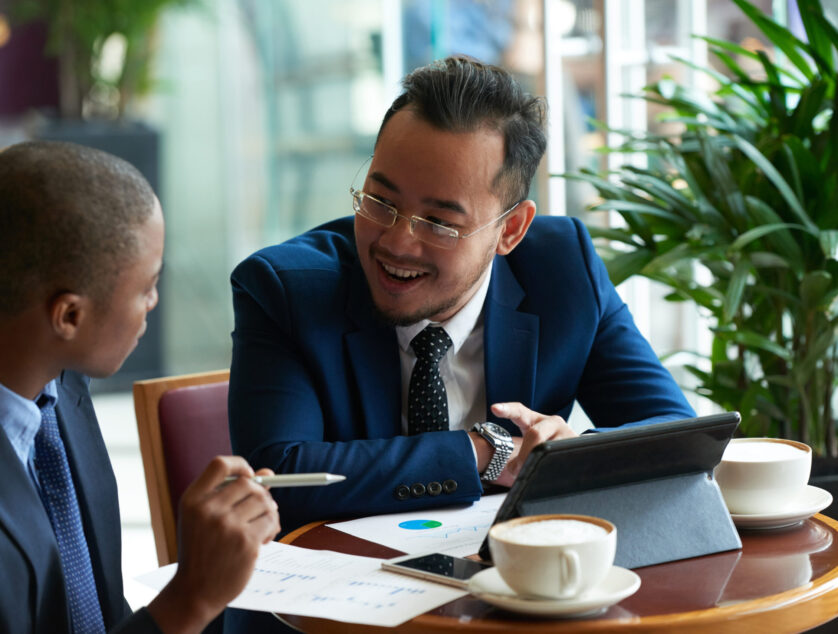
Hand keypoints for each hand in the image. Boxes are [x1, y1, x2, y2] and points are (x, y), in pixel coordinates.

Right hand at [147, 456, 279, 633]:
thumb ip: (230, 494)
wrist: (193, 592)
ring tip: (262, 527)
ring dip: (269, 512)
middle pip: (249, 484)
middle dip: (260, 494)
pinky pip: (271, 521)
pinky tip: (263, 539)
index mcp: (192, 500)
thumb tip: (267, 473)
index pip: (220, 464)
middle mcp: (208, 510)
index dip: (240, 465)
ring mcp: (227, 526)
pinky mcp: (245, 542)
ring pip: (264, 502)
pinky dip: (272, 528)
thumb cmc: (201, 552)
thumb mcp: (203, 519)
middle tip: (260, 510)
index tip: (249, 476)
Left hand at [490, 402, 576, 487]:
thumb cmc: (550, 447)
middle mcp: (553, 422)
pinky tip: (552, 469)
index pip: (520, 411)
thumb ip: (520, 453)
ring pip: (548, 448)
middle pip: (535, 434)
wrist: (579, 451)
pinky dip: (552, 467)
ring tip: (538, 472)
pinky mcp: (579, 444)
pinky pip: (561, 457)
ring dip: (538, 463)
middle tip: (519, 468)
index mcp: (537, 420)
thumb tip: (514, 470)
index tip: (495, 408)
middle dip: (525, 454)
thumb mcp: (533, 445)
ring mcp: (568, 432)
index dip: (507, 409)